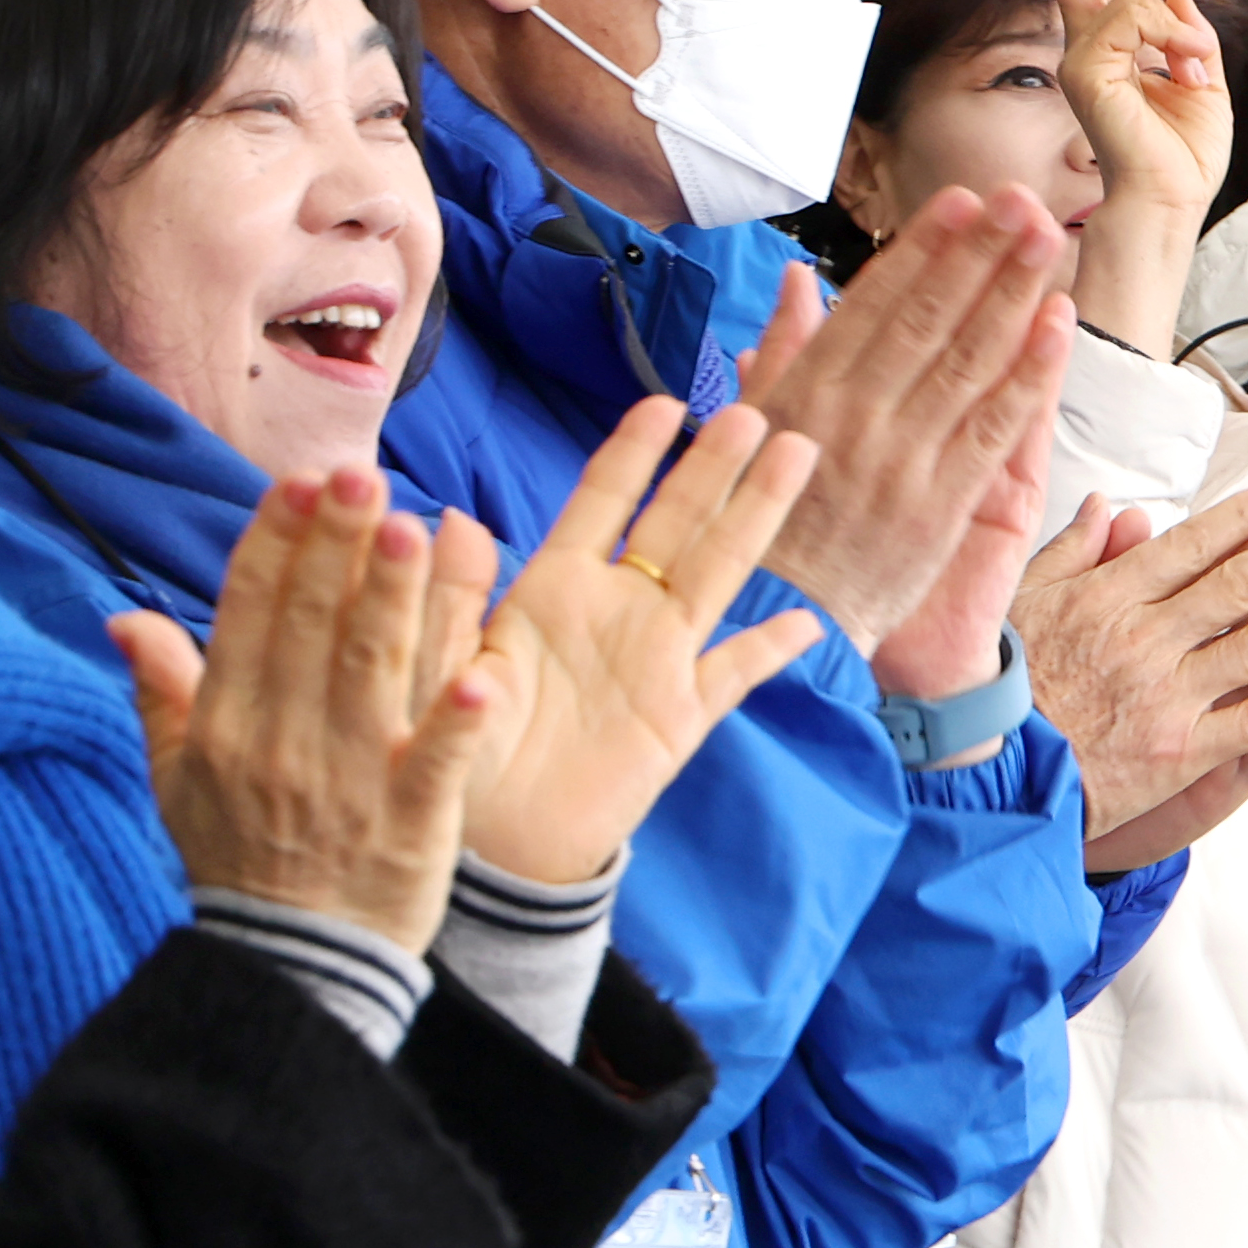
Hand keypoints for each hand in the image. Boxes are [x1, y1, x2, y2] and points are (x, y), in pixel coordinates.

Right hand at [113, 469, 498, 954]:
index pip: (249, 615)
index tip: (298, 481)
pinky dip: (456, 722)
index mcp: (229, 724)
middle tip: (360, 474)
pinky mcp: (410, 824)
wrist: (289, 967)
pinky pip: (435, 764)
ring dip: (391, 601)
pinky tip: (481, 673)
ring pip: (371, 674)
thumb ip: (160, 692)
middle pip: (311, 626)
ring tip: (411, 528)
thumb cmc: (235, 862)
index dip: (275, 545)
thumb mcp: (176, 781)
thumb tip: (125, 616)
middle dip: (335, 546)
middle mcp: (284, 742)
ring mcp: (350, 782)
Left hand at [460, 399, 826, 880]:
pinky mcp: (679, 720)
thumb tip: (451, 518)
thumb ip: (448, 599)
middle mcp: (614, 610)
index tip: (664, 401)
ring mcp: (655, 661)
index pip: (602, 501)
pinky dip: (770, 650)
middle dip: (714, 466)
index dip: (634, 452)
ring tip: (795, 455)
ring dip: (755, 516)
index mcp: (553, 588)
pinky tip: (810, 622)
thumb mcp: (437, 668)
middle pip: (677, 521)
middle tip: (754, 412)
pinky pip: (734, 675)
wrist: (489, 846)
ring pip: (718, 573)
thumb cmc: (450, 751)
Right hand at [732, 190, 1075, 677]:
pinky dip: (1027, 377)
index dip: (924, 248)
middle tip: (1022, 201)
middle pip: (930, 318)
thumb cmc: (762, 523)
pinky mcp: (941, 504)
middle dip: (980, 254)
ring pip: (968, 361)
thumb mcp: (752, 428)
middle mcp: (856, 415)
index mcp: (807, 391)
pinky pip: (993, 428)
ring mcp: (903, 458)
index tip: (963, 202)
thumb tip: (801, 282)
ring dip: (1013, 295)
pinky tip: (1057, 328)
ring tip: (1048, 241)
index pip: (876, 303)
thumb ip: (783, 352)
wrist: (781, 619)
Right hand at [1013, 487, 1247, 847]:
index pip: (1191, 547)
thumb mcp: (1021, 602)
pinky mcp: (1178, 754)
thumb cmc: (997, 689)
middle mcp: (1144, 639)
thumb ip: (1071, 552)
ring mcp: (1166, 697)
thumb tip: (1108, 507)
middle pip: (1239, 586)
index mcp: (1108, 598)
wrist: (982, 776)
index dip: (1246, 520)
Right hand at [1038, 0, 1229, 350]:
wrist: (1170, 199)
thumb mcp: (1206, 81)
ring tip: (1192, 67)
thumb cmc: (1184, 157)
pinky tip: (1183, 66)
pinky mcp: (1083, 70)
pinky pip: (1133, 16)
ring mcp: (1082, 58)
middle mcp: (1090, 49)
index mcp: (1116, 50)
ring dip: (1178, 29)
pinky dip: (1170, 36)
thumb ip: (1191, 34)